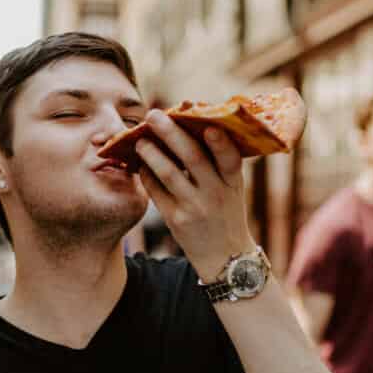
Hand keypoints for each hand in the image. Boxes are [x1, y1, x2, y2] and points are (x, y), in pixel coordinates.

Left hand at [134, 110, 253, 279]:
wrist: (225, 257)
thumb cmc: (226, 212)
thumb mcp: (232, 189)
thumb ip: (218, 163)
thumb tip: (193, 125)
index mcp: (233, 183)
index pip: (230, 159)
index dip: (220, 143)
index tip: (209, 125)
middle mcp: (215, 194)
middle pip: (193, 158)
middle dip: (171, 133)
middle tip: (154, 115)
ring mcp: (194, 207)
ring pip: (169, 174)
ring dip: (151, 152)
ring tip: (140, 139)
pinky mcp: (175, 219)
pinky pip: (156, 191)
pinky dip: (147, 173)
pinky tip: (140, 163)